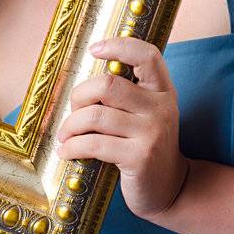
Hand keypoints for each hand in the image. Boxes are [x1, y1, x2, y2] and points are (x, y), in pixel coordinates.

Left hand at [56, 36, 189, 221]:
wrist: (168, 188)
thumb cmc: (145, 146)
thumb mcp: (146, 114)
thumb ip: (127, 95)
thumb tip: (81, 83)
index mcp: (163, 91)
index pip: (147, 56)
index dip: (119, 45)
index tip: (94, 49)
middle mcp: (161, 108)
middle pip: (108, 85)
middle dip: (79, 96)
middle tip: (72, 112)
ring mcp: (152, 133)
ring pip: (95, 115)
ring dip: (71, 125)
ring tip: (65, 135)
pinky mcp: (140, 157)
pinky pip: (94, 143)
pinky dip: (73, 146)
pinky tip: (66, 152)